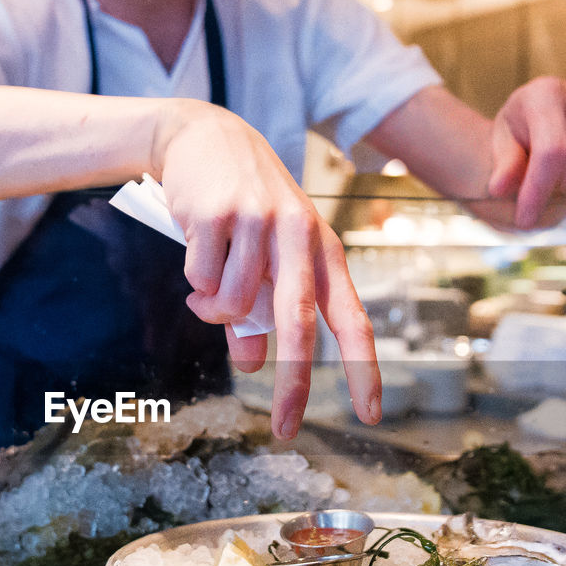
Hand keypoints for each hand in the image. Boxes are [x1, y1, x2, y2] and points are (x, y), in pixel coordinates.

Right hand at [155, 101, 381, 438]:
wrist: (203, 136)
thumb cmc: (241, 206)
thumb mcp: (263, 257)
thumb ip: (258, 313)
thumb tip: (251, 363)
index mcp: (323, 249)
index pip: (353, 316)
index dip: (364, 367)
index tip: (370, 414)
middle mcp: (300, 235)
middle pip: (300, 322)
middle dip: (296, 382)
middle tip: (287, 429)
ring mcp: (260, 222)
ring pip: (234, 304)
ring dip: (213, 311)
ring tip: (206, 290)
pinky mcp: (218, 214)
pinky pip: (201, 279)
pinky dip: (194, 282)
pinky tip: (196, 250)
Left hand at [488, 76, 565, 228]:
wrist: (542, 123)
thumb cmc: (519, 133)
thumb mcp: (502, 144)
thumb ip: (503, 166)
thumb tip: (499, 188)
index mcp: (547, 93)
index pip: (552, 150)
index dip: (538, 190)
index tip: (524, 219)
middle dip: (550, 192)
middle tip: (535, 187)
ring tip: (555, 180)